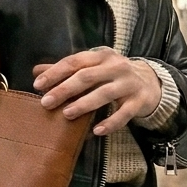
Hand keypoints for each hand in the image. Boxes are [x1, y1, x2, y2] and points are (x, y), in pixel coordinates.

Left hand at [33, 48, 162, 135]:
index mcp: (101, 56)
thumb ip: (66, 70)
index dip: (56, 72)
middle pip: (87, 76)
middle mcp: (116, 66)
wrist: (150, 83)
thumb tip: (36, 71)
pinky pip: (124, 114)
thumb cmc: (113, 76)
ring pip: (104, 93)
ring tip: (66, 114)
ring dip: (84, 104)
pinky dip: (110, 122)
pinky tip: (96, 131)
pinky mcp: (139, 101)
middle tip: (46, 102)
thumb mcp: (92, 68)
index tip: (38, 84)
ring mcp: (129, 83)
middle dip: (65, 89)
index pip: (75, 61)